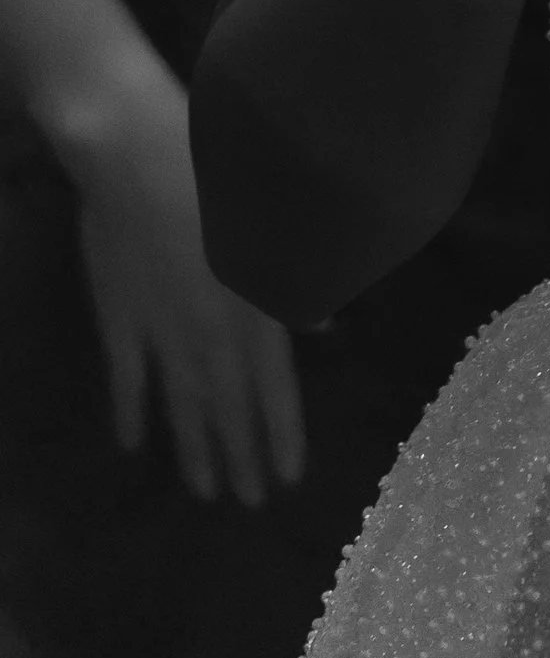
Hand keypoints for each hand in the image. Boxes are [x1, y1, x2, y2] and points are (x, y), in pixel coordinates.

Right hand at [65, 59, 304, 504]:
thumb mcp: (277, 224)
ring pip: (180, 402)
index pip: (273, 389)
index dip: (280, 436)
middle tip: (247, 502)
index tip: (287, 480)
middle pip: (228, 406)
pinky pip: (126, 377)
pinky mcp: (117, 317)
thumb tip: (325, 328)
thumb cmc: (220, 174)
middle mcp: (207, 332)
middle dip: (239, 456)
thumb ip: (299, 281)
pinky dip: (131, 410)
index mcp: (253, 310)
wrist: (136, 156)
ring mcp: (157, 330)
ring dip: (194, 446)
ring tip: (206, 491)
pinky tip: (134, 445)